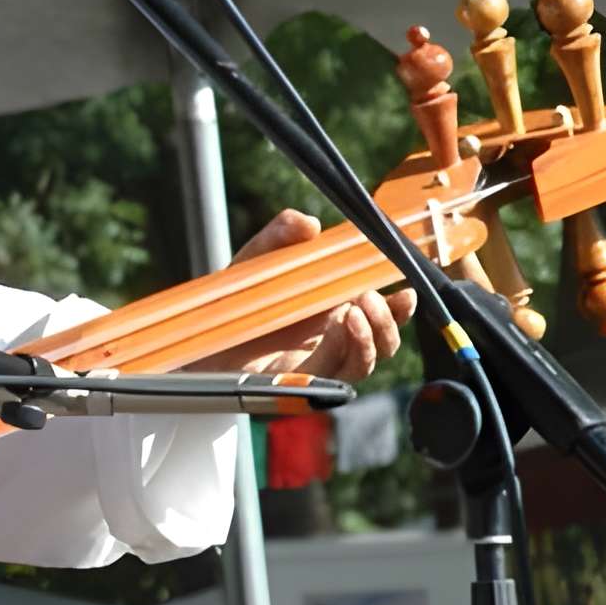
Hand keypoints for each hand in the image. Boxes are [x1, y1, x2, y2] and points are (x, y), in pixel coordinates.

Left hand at [210, 208, 414, 380]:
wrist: (198, 332)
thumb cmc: (236, 296)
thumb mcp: (259, 257)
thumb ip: (281, 236)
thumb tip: (308, 223)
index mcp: (336, 308)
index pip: (384, 312)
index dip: (401, 307)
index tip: (407, 292)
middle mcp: (334, 338)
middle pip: (384, 340)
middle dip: (389, 322)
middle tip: (369, 299)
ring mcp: (319, 362)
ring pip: (364, 361)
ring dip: (370, 338)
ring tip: (353, 312)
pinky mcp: (299, 381)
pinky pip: (333, 374)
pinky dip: (344, 352)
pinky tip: (339, 330)